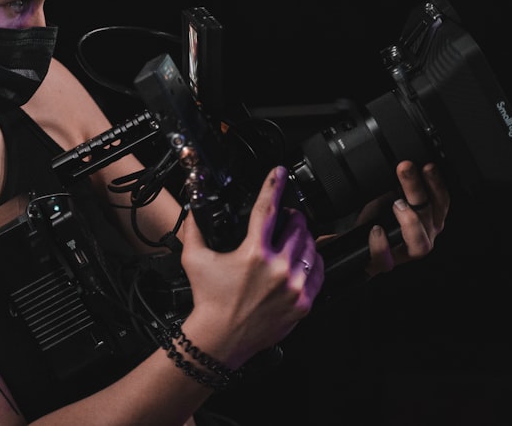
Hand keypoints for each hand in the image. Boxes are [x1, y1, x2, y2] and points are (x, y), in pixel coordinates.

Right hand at [178, 166, 323, 367]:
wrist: (220, 339)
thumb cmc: (208, 300)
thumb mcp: (194, 259)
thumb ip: (194, 228)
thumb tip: (192, 206)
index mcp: (253, 253)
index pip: (267, 208)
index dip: (274, 185)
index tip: (279, 173)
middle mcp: (277, 268)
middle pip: (297, 225)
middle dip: (291, 216)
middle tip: (283, 218)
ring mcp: (293, 286)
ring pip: (311, 246)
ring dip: (303, 237)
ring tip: (291, 240)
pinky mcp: (303, 303)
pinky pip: (319, 271)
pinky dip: (313, 261)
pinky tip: (302, 261)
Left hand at [360, 160, 449, 275]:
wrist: (355, 246)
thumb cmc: (376, 221)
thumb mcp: (386, 197)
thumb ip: (397, 186)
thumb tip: (402, 167)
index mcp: (429, 218)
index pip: (441, 201)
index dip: (437, 184)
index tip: (427, 166)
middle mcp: (425, 235)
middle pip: (428, 214)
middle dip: (417, 189)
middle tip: (405, 168)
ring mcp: (408, 251)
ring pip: (420, 242)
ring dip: (410, 220)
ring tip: (396, 204)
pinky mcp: (388, 263)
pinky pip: (387, 256)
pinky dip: (381, 242)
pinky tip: (376, 229)